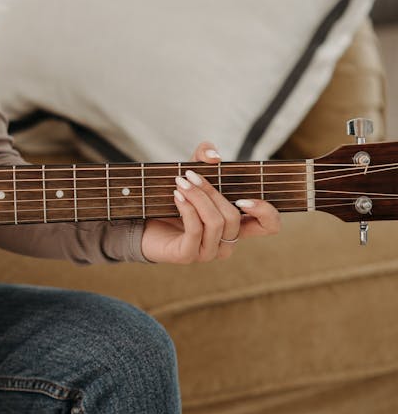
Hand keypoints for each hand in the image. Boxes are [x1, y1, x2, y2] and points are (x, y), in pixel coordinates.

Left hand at [141, 142, 280, 263]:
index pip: (269, 226)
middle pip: (233, 217)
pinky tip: (176, 196)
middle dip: (211, 191)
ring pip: (216, 222)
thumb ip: (204, 157)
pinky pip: (196, 230)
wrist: (143, 224)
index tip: (244, 196)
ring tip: (180, 182)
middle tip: (189, 175)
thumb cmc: (175, 200)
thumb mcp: (193, 174)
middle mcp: (226, 242)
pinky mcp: (188, 255)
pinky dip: (187, 208)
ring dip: (197, 197)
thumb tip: (214, 157)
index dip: (266, 212)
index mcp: (237, 225)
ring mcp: (208, 252)